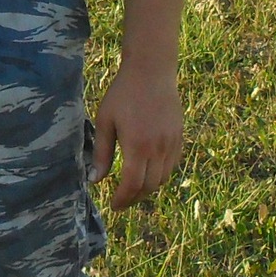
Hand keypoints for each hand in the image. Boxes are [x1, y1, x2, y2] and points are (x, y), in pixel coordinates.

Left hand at [91, 58, 181, 209]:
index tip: (114, 205)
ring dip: (148, 188)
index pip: (132, 185)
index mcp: (137, 146)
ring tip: (133, 188)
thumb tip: (95, 180)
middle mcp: (158, 148)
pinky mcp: (179, 137)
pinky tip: (148, 172)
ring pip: (163, 179)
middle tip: (122, 200)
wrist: (152, 71)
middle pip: (149, 186)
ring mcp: (172, 143)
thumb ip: (102, 153)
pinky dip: (160, 175)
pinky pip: (172, 165)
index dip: (122, 200)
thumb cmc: (123, 94)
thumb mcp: (105, 121)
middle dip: (134, 198)